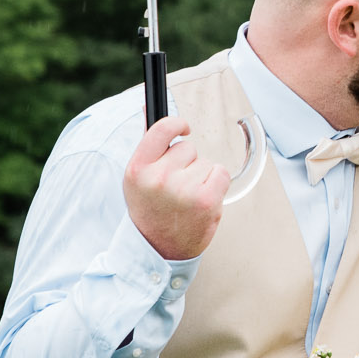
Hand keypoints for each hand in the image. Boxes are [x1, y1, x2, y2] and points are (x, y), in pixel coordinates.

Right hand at [123, 118, 229, 261]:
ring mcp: (183, 189)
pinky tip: (203, 199)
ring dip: (201, 177)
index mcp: (138, 169)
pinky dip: (216, 184)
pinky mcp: (206, 200)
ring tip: (187, 198)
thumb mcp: (138, 178)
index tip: (184, 128)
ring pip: (205, 162)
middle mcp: (158, 177)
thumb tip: (152, 107)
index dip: (177, 124)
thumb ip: (148, 146)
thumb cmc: (150, 211)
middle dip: (186, 163)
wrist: (158, 250)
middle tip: (176, 187)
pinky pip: (220, 173)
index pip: (161, 128)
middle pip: (187, 148)